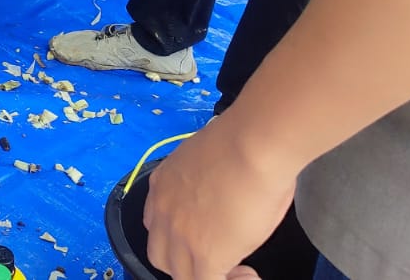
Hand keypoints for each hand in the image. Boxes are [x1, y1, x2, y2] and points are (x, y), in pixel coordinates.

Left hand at [144, 119, 295, 279]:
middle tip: (218, 256)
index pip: (156, 223)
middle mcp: (163, 212)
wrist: (252, 145)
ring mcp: (181, 236)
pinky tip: (249, 275)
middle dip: (184, 261)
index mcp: (162, 185)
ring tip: (238, 271)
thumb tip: (221, 192)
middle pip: (160, 253)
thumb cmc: (245, 143)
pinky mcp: (204, 255)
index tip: (205, 234)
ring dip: (204, 275)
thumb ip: (204, 182)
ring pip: (179, 275)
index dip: (177, 236)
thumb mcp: (209, 160)